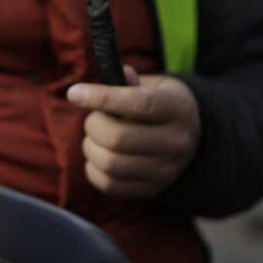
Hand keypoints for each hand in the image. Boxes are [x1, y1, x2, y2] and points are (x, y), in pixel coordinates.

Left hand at [67, 66, 200, 197]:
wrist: (188, 138)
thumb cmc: (160, 105)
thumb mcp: (154, 86)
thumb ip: (131, 82)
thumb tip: (119, 73)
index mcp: (178, 109)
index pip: (139, 105)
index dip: (102, 98)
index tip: (74, 93)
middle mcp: (176, 142)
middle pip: (118, 138)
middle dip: (93, 125)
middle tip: (94, 118)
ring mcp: (165, 170)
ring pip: (110, 163)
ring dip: (91, 147)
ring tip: (95, 137)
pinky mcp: (151, 189)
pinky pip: (108, 184)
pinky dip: (93, 168)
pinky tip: (99, 155)